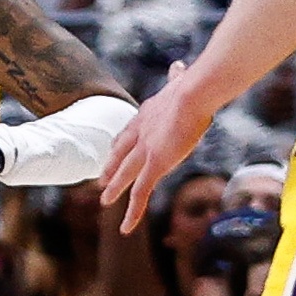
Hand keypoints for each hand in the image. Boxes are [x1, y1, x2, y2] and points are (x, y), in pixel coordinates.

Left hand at [97, 66, 214, 232]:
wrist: (192, 93)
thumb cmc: (195, 86)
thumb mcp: (182, 81)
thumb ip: (180, 77)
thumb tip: (181, 67)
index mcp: (146, 114)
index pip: (128, 132)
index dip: (120, 144)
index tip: (113, 150)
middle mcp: (140, 134)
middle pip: (121, 154)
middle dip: (110, 168)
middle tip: (100, 179)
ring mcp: (145, 151)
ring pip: (125, 175)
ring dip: (114, 188)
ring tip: (104, 201)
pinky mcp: (155, 165)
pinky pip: (140, 194)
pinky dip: (132, 213)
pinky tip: (126, 228)